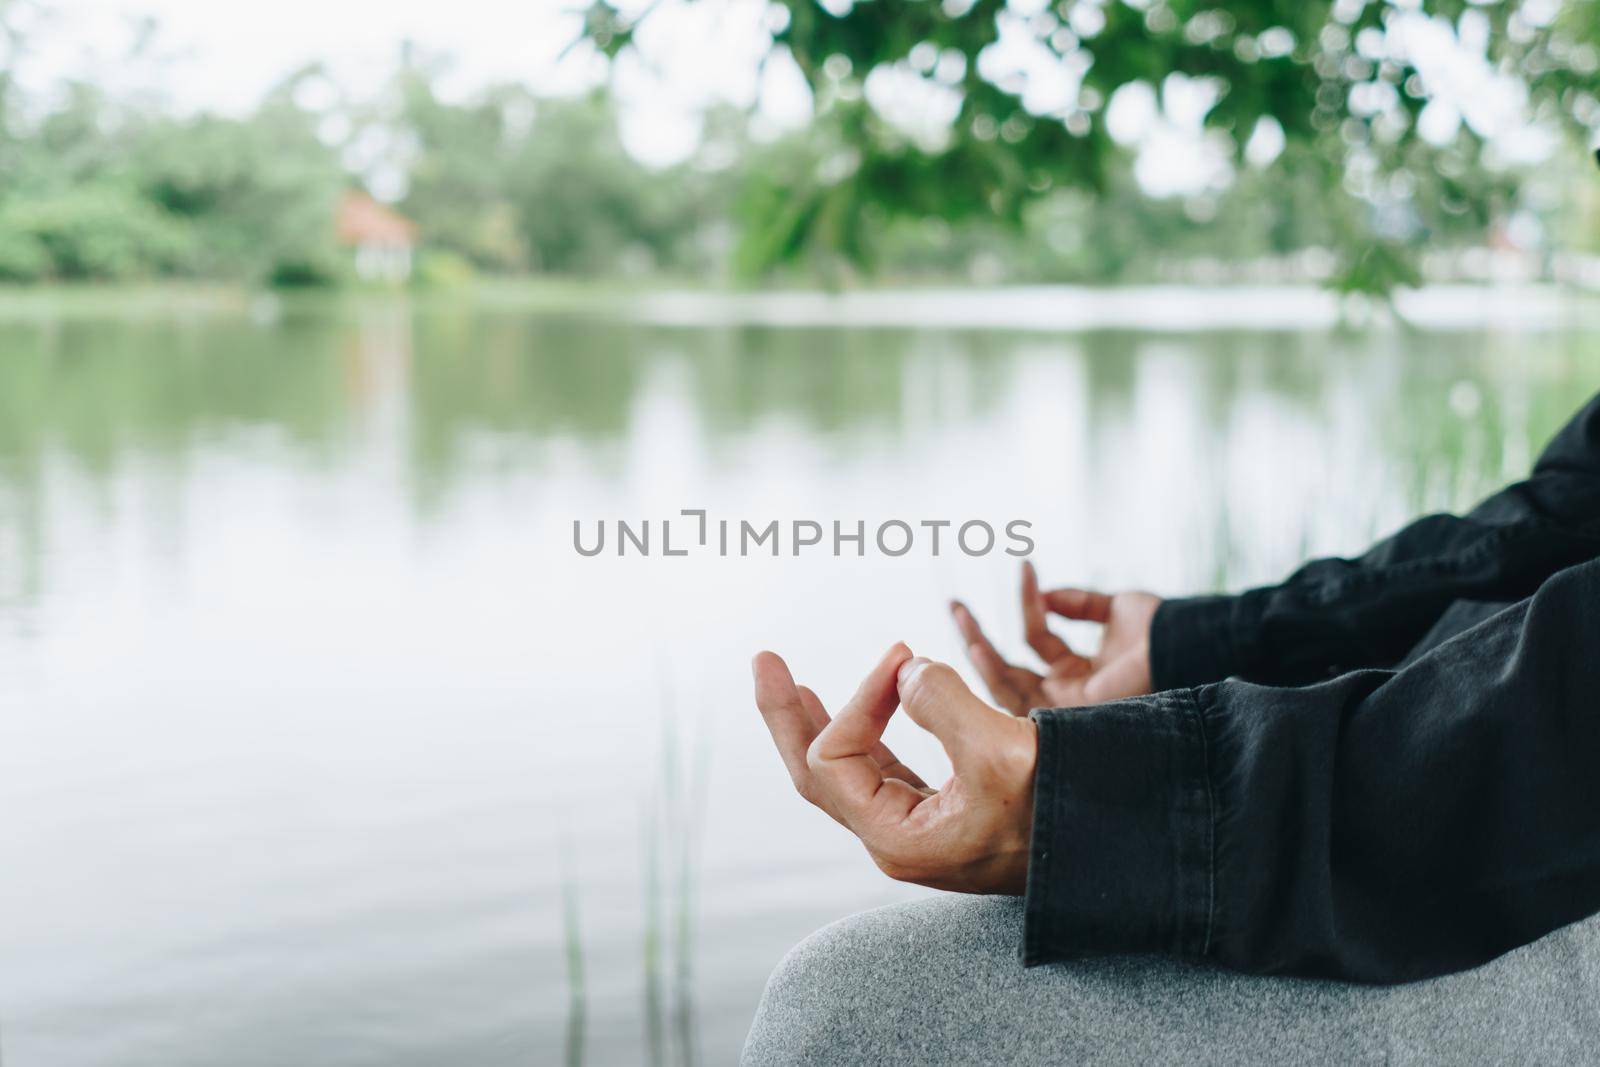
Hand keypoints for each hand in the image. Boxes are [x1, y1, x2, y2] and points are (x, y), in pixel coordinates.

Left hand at [751, 644, 1035, 894]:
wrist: (1120, 851)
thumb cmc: (1063, 812)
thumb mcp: (1000, 750)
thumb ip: (941, 701)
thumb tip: (905, 672)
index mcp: (896, 838)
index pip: (837, 756)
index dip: (859, 696)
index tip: (904, 656)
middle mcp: (897, 839)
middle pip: (816, 772)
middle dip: (788, 715)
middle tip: (763, 661)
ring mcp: (919, 830)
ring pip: (848, 772)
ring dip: (821, 721)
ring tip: (793, 683)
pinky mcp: (944, 815)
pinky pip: (886, 771)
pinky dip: (869, 732)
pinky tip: (865, 708)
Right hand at [950, 560, 1159, 714]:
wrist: (1184, 647)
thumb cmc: (1161, 631)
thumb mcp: (1115, 608)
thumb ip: (1077, 602)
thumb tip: (1044, 593)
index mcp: (1080, 670)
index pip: (1038, 637)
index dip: (1028, 600)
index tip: (1024, 566)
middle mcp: (1067, 692)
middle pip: (1009, 666)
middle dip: (978, 634)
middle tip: (954, 604)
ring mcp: (1064, 705)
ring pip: (1005, 680)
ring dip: (977, 646)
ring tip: (958, 613)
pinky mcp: (1063, 711)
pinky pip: (1016, 692)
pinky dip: (992, 668)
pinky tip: (975, 643)